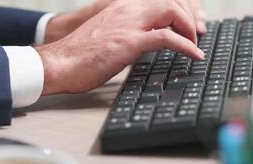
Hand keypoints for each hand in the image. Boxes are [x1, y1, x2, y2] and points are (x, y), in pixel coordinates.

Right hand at [37, 0, 204, 94]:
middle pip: (170, 0)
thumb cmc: (78, 55)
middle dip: (189, 15)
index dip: (180, 8)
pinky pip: (167, 37)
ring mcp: (128, 23)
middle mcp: (126, 8)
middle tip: (196, 33)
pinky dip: (186, 45)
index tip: (189, 22)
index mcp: (120, 6)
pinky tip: (194, 55)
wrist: (60, 63)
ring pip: (172, 11)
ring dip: (189, 27)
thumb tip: (142, 40)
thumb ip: (124, 31)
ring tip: (194, 43)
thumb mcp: (105, 34)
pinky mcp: (129, 42)